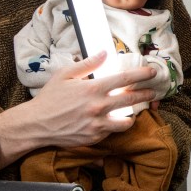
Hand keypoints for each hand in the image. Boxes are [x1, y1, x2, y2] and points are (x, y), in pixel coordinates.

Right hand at [0, 50, 158, 164]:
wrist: (36, 124)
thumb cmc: (49, 98)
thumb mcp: (64, 75)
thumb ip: (87, 64)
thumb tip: (104, 54)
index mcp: (93, 88)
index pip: (124, 79)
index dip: (141, 74)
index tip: (152, 72)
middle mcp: (98, 106)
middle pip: (131, 99)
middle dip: (146, 94)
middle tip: (153, 92)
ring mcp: (97, 124)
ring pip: (126, 121)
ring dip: (134, 114)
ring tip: (136, 110)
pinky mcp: (94, 137)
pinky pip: (112, 131)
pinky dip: (115, 125)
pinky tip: (115, 120)